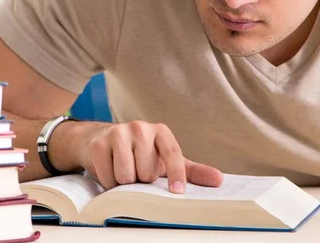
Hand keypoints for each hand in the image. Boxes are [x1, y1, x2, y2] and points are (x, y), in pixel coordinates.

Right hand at [73, 120, 223, 192]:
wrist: (101, 140)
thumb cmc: (140, 153)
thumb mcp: (165, 160)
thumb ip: (192, 171)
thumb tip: (219, 180)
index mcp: (161, 131)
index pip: (173, 155)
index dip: (176, 175)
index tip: (178, 192)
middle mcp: (141, 127)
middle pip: (147, 172)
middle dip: (141, 179)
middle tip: (137, 171)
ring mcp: (119, 133)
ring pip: (127, 176)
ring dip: (125, 182)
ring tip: (124, 170)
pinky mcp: (99, 143)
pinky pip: (108, 177)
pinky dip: (109, 181)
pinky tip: (110, 169)